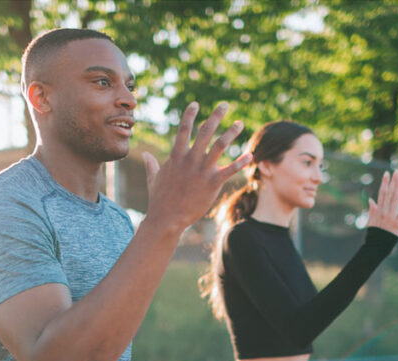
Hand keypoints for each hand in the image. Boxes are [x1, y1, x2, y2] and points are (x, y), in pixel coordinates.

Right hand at [142, 102, 251, 233]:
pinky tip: (250, 155)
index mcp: (176, 156)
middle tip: (225, 104)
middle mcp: (190, 159)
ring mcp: (202, 170)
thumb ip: (152, 165)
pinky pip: (230, 170)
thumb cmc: (159, 200)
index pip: (183, 129)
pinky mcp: (212, 183)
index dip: (189, 115)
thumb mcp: (153, 179)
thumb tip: (147, 155)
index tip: (196, 104)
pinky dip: (241, 162)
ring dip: (231, 132)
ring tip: (239, 123)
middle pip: (205, 131)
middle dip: (216, 116)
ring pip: (220, 145)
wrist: (166, 218)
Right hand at [367, 170, 397, 236]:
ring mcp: (391, 217)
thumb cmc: (375, 235)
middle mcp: (384, 212)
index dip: (384, 183)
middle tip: (396, 171)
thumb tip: (371, 199)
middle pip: (389, 194)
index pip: (382, 193)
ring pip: (395, 199)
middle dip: (392, 182)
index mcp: (378, 210)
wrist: (377, 247)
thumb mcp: (370, 222)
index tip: (387, 173)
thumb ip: (372, 210)